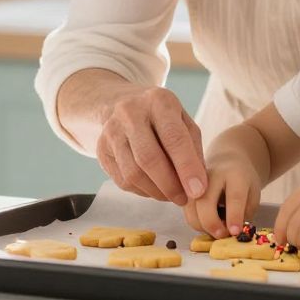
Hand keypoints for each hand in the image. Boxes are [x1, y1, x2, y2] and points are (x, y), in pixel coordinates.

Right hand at [95, 85, 207, 204]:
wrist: (124, 105)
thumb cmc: (162, 118)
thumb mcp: (184, 122)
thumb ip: (193, 150)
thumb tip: (198, 186)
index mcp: (158, 101)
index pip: (174, 138)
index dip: (187, 168)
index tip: (197, 191)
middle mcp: (130, 112)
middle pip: (149, 158)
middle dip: (170, 185)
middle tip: (184, 199)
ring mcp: (111, 130)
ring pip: (133, 174)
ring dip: (156, 192)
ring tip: (170, 195)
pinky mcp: (101, 149)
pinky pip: (122, 180)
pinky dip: (142, 191)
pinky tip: (153, 188)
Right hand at [183, 154, 261, 238]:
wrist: (227, 162)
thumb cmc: (242, 182)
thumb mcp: (253, 195)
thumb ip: (245, 213)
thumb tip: (231, 233)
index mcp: (234, 174)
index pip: (234, 196)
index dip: (234, 216)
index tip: (235, 232)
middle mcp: (211, 175)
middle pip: (205, 201)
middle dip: (212, 223)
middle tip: (223, 235)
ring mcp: (194, 182)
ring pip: (192, 211)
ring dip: (204, 227)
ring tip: (218, 229)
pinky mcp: (185, 191)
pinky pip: (187, 214)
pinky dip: (197, 224)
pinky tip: (209, 223)